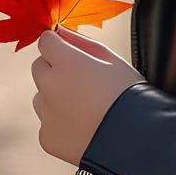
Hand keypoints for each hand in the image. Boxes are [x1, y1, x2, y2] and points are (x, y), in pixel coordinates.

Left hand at [30, 24, 146, 165]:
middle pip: (39, 68)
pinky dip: (60, 124)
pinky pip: (47, 124)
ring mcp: (46, 113)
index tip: (69, 54)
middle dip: (54, 70)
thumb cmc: (129, 96)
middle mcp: (50, 85)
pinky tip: (83, 128)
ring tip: (85, 108)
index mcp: (66, 62)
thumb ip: (81, 42)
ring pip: (41, 97)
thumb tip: (60, 32)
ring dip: (55, 98)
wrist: (137, 142)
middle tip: (81, 83)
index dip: (58, 46)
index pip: (45, 42)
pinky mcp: (47, 137)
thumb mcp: (113, 59)